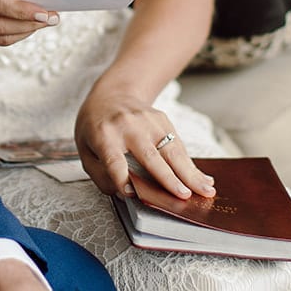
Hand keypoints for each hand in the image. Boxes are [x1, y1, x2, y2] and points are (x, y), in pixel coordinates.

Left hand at [74, 88, 215, 200]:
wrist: (112, 94)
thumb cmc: (97, 127)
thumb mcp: (85, 150)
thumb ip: (101, 174)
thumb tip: (126, 193)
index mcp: (103, 136)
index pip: (113, 160)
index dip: (121, 177)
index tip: (132, 193)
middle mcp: (128, 126)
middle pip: (149, 156)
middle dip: (169, 178)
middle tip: (184, 196)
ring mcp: (148, 121)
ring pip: (171, 149)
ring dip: (190, 172)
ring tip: (206, 189)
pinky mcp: (163, 119)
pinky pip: (178, 145)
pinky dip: (191, 163)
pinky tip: (202, 178)